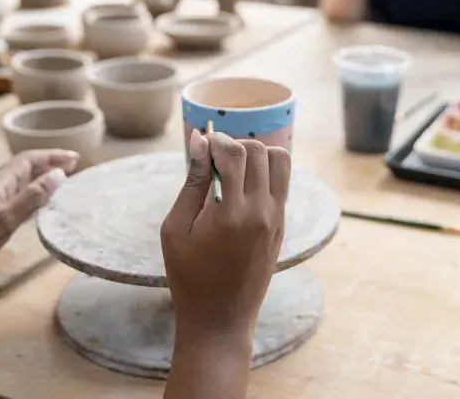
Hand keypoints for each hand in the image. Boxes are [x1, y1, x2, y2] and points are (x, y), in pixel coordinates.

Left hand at [0, 150, 78, 281]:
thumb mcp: (4, 218)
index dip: (52, 156)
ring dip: (42, 180)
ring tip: (63, 183)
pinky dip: (33, 198)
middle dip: (49, 164)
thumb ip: (32, 196)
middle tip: (75, 167)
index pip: (28, 160)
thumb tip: (59, 173)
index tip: (76, 157)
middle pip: (25, 169)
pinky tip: (40, 208)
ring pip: (22, 185)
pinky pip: (17, 201)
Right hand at [161, 130, 290, 335]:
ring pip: (280, 160)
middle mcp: (261, 212)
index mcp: (232, 214)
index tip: (200, 147)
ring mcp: (276, 218)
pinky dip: (266, 171)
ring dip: (256, 153)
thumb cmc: (189, 276)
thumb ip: (192, 183)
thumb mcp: (176, 229)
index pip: (235, 153)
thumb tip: (200, 141)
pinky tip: (242, 185)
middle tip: (213, 159)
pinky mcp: (282, 225)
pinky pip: (282, 181)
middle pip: (259, 151)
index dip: (215, 141)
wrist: (220, 318)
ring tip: (232, 168)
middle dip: (234, 144)